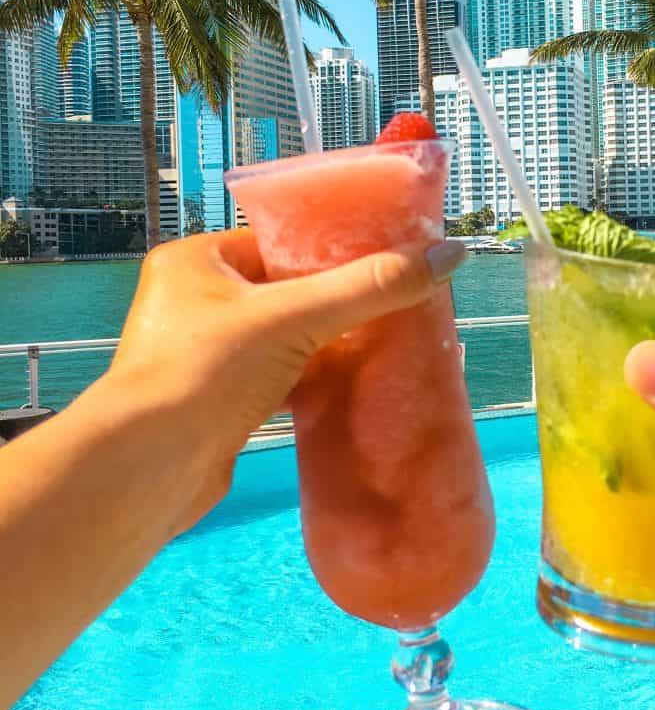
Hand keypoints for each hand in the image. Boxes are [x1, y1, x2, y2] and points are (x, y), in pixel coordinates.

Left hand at [111, 229, 465, 532]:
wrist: (151, 468)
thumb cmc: (205, 372)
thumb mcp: (295, 316)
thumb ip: (370, 287)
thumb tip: (448, 255)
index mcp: (195, 261)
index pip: (277, 240)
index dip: (330, 248)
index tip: (383, 257)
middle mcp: (190, 301)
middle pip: (284, 289)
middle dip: (334, 300)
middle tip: (389, 301)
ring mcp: (200, 354)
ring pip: (281, 337)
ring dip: (324, 343)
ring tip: (379, 341)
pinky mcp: (215, 401)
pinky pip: (274, 377)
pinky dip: (309, 379)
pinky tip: (347, 384)